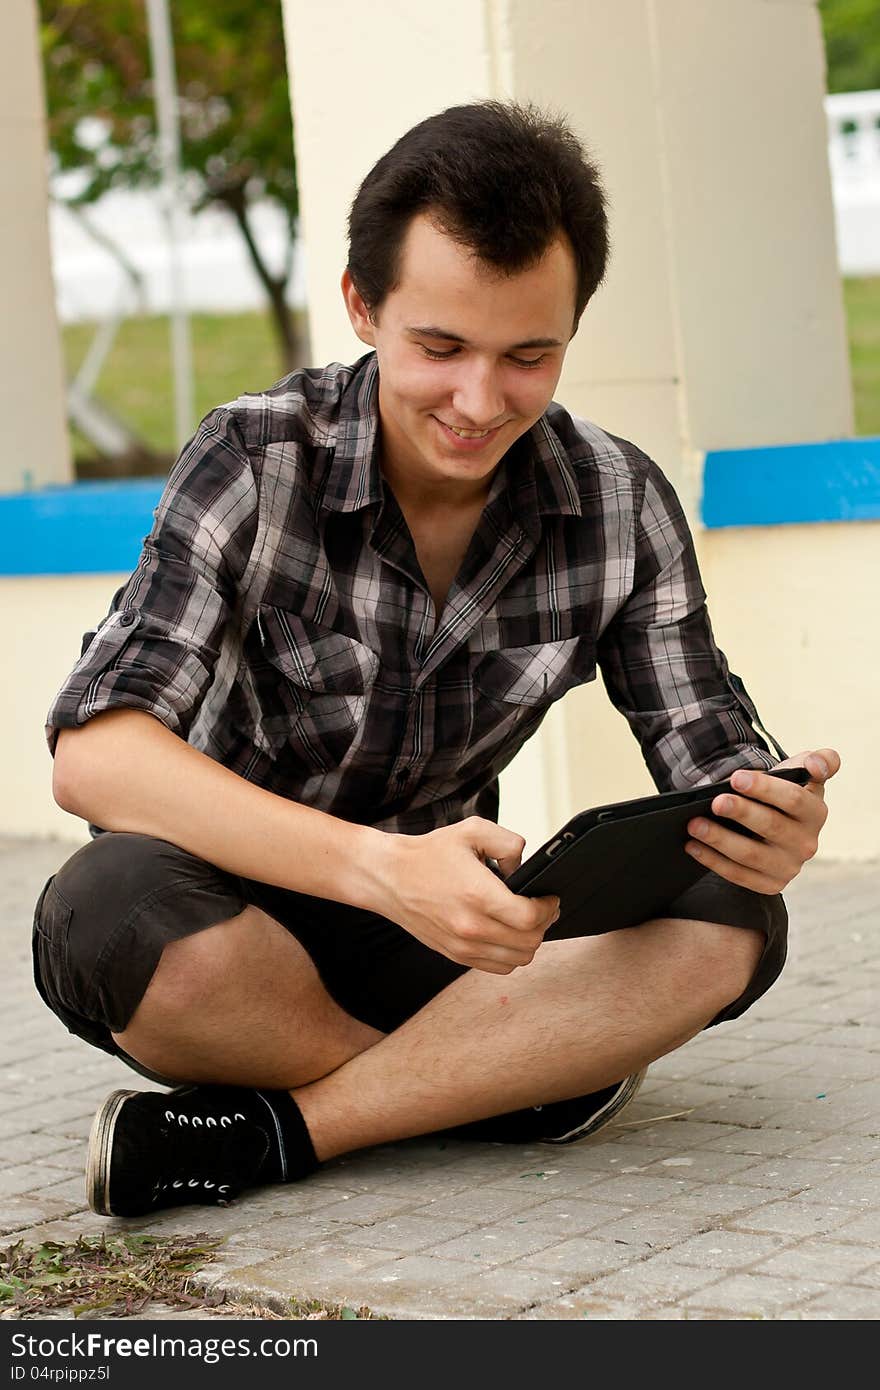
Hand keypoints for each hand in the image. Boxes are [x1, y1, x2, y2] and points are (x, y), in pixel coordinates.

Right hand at [371, 817, 559, 973]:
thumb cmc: (428, 854)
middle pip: (529, 942)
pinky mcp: (455, 955)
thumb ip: (509, 842)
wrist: (388, 877)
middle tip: (543, 907)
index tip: (549, 897)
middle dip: (544, 923)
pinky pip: (498, 967)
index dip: (548, 908)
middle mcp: (470, 926)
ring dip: (529, 941)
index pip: (530, 918)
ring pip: (518, 959)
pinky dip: (511, 954)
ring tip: (526, 921)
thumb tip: (524, 867)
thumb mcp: (472, 830)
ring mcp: (462, 946)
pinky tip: (507, 933)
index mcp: (477, 895)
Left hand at [685, 748, 840, 893]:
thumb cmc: (783, 793)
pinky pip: (738, 875)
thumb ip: (821, 760)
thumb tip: (815, 765)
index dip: (764, 788)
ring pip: (750, 854)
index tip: (736, 778)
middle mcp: (807, 843)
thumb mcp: (802, 773)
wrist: (774, 825)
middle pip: (770, 826)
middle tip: (715, 802)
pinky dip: (713, 861)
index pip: (793, 799)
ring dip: (720, 839)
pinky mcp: (771, 884)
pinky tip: (692, 845)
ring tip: (694, 824)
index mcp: (816, 813)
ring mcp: (789, 867)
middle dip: (741, 812)